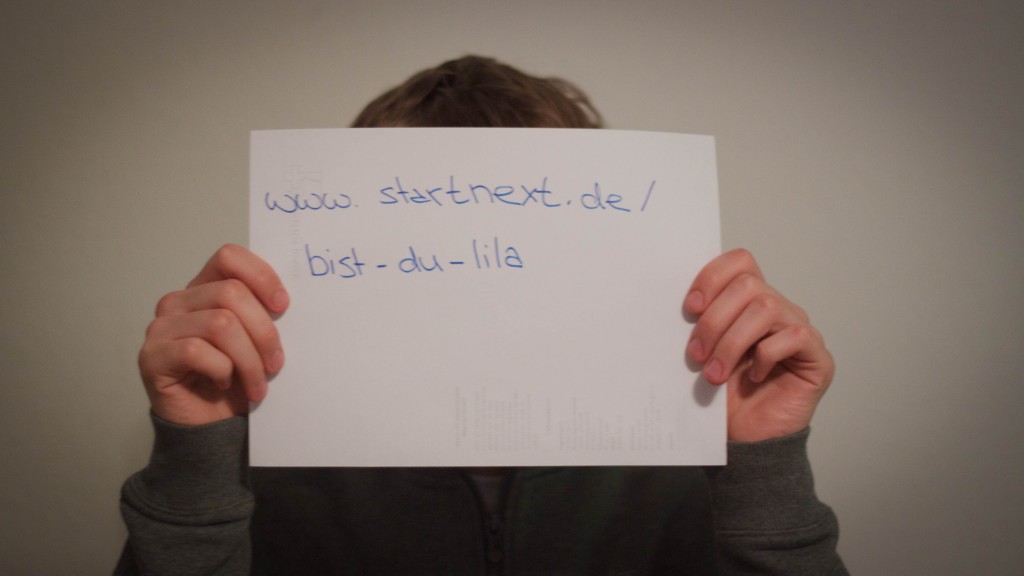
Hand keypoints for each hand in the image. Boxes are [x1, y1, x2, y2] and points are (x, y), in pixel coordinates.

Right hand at [138, 244, 288, 425]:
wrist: (209, 428)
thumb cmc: (235, 381)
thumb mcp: (256, 341)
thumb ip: (263, 314)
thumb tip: (287, 302)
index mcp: (204, 288)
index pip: (229, 257)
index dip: (261, 276)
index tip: (283, 306)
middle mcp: (178, 302)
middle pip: (232, 294)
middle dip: (263, 332)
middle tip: (276, 364)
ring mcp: (161, 328)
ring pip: (220, 324)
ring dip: (248, 360)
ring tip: (257, 385)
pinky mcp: (152, 356)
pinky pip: (197, 351)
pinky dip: (221, 371)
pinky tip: (223, 385)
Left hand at [685, 249, 833, 441]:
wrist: (745, 441)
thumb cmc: (724, 397)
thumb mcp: (703, 353)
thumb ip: (700, 324)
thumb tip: (678, 304)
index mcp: (749, 302)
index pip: (740, 262)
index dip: (712, 276)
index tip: (689, 307)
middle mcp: (778, 310)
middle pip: (748, 285)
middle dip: (715, 320)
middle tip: (694, 354)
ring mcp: (800, 331)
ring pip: (766, 308)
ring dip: (731, 342)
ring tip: (713, 374)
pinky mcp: (817, 358)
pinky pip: (794, 336)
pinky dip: (766, 355)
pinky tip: (753, 378)